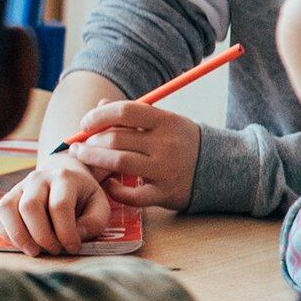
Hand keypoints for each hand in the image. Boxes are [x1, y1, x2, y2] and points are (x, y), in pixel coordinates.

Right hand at [0, 154, 114, 256]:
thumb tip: (76, 236)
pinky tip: (24, 245)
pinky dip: (7, 235)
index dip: (66, 232)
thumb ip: (94, 222)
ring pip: (8, 209)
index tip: (73, 248)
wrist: (64, 177)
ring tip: (35, 251)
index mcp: (64, 178)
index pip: (59, 206)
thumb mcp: (99, 206)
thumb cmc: (83, 198)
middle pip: (30, 207)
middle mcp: (37, 178)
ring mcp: (18, 187)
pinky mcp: (6, 198)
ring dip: (20, 237)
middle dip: (42, 236)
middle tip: (54, 251)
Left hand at [64, 101, 201, 210]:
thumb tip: (99, 105)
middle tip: (80, 145)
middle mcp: (166, 144)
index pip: (124, 111)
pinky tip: (109, 184)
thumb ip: (133, 113)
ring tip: (83, 158)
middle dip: (91, 142)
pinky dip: (115, 190)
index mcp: (165, 121)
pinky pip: (133, 195)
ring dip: (94, 160)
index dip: (98, 116)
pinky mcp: (166, 193)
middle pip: (116, 139)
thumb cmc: (181, 142)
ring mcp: (166, 169)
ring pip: (119, 162)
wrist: (220, 169)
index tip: (85, 124)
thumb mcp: (164, 121)